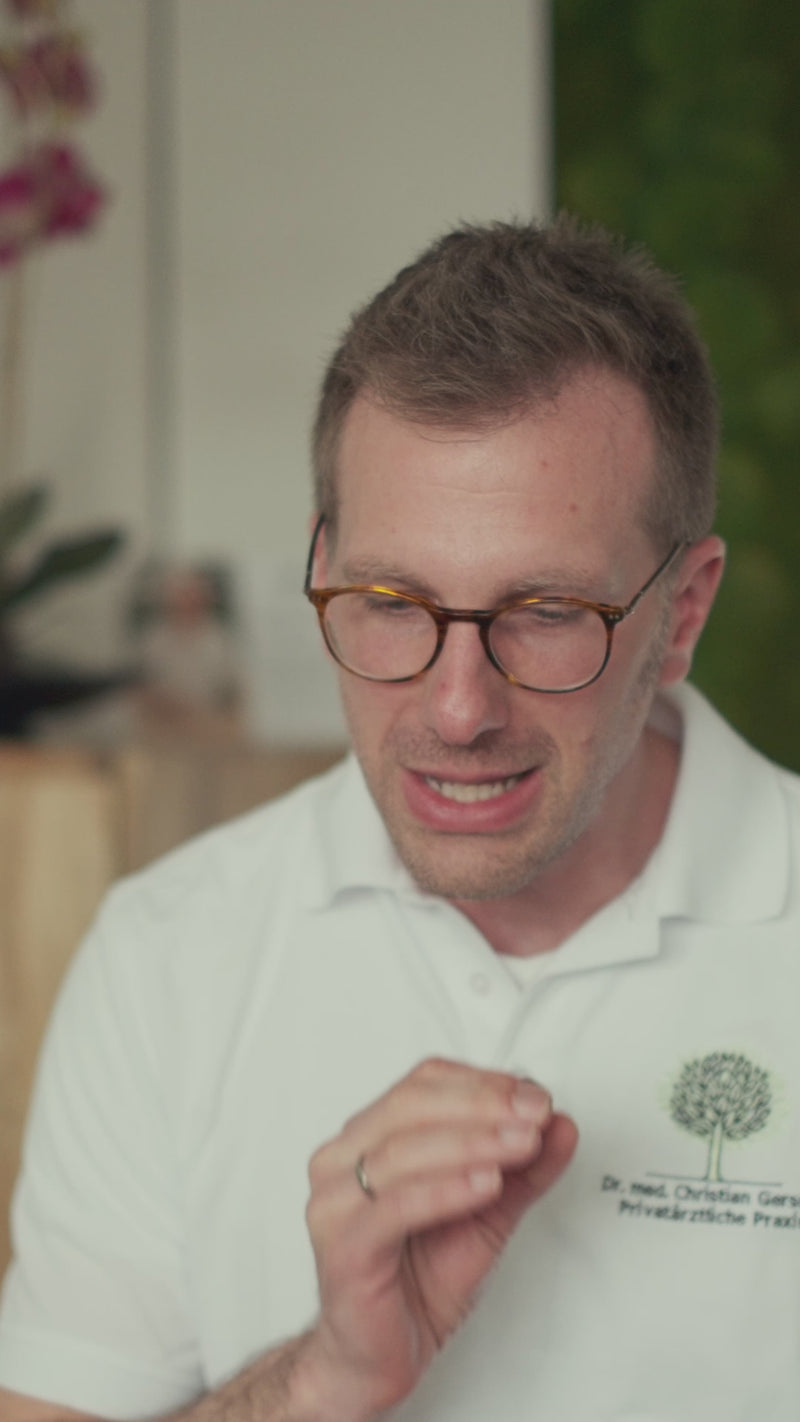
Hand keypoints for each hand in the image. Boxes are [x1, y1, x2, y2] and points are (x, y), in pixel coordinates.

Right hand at [296, 1058, 577, 1419]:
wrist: (375, 1359)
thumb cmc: (417, 1281)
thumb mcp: (488, 1214)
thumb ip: (523, 1169)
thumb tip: (561, 1126)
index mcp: (369, 1137)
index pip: (424, 1082)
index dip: (484, 1083)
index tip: (536, 1096)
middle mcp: (342, 1160)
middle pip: (412, 1106)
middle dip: (483, 1106)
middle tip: (534, 1115)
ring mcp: (334, 1202)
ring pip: (404, 1151)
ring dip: (472, 1143)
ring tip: (521, 1145)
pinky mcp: (342, 1247)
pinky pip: (393, 1208)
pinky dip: (444, 1190)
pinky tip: (485, 1184)